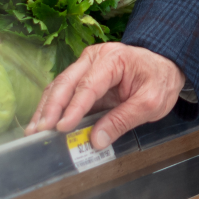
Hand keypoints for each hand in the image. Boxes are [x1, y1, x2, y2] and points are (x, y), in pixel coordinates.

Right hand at [26, 42, 185, 148]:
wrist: (164, 65)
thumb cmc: (159, 80)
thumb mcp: (151, 103)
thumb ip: (123, 120)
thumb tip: (96, 140)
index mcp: (114, 59)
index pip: (89, 85)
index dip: (74, 108)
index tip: (62, 128)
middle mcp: (94, 57)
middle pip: (67, 82)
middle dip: (51, 108)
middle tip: (40, 131)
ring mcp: (85, 65)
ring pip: (59, 86)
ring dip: (46, 109)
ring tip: (34, 131)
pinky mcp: (82, 76)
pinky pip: (63, 91)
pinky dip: (51, 107)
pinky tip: (41, 123)